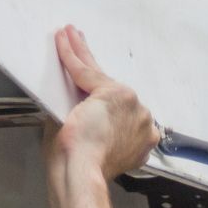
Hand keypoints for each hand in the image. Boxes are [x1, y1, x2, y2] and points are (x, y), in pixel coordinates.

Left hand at [45, 25, 157, 181]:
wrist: (81, 171)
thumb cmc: (80, 169)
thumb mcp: (91, 147)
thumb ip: (90, 125)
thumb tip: (73, 108)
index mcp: (139, 141)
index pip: (119, 113)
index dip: (103, 100)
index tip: (93, 92)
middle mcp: (144, 123)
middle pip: (112, 91)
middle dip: (92, 71)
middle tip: (78, 48)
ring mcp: (133, 108)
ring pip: (100, 77)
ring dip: (83, 56)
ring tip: (68, 36)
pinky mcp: (113, 94)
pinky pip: (88, 71)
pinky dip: (72, 55)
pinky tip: (63, 39)